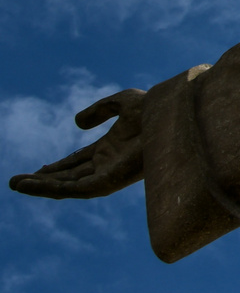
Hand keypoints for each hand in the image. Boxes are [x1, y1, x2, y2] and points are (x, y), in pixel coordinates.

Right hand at [9, 89, 145, 198]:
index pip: (77, 162)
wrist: (171, 117)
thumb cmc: (156, 108)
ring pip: (66, 186)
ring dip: (40, 186)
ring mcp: (106, 175)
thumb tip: (76, 123)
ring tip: (15, 185)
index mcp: (110, 149)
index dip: (57, 166)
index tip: (38, 168)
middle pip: (68, 176)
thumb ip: (99, 110)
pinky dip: (50, 188)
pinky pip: (73, 190)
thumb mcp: (122, 102)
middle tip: (16, 182)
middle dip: (42, 179)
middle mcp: (107, 164)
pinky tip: (33, 183)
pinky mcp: (106, 183)